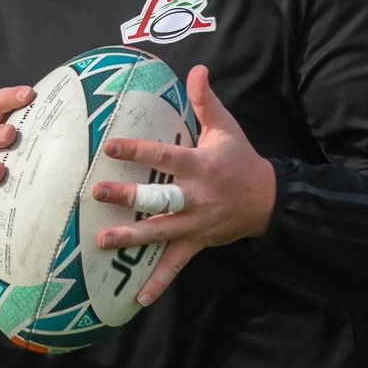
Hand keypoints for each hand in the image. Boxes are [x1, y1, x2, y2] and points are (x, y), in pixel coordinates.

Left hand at [89, 66, 276, 307]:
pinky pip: (176, 265)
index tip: (109, 146)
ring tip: (102, 241)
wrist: (269, 199)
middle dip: (128, 198)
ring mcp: (196, 223)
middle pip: (159, 198)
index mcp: (200, 166)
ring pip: (161, 232)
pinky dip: (158, 283)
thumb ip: (207, 101)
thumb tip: (197, 68)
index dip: (137, 151)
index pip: (164, 157)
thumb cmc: (240, 159)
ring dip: (132, 238)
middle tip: (98, 194)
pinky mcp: (198, 243)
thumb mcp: (226, 128)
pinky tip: (137, 299)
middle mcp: (196, 197)